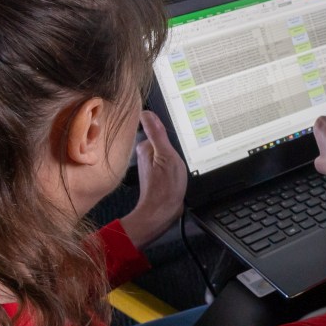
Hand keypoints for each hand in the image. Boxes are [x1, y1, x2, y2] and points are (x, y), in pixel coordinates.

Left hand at [121, 111, 186, 248]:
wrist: (163, 212)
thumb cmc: (165, 187)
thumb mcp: (167, 156)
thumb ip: (157, 134)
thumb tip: (147, 113)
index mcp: (145, 147)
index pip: (160, 130)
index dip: (172, 136)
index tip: (177, 147)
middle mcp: (146, 154)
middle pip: (166, 141)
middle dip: (176, 146)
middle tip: (180, 160)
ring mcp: (153, 164)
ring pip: (168, 152)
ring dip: (177, 157)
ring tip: (179, 168)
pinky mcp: (159, 173)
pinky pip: (169, 162)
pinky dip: (176, 165)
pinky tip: (179, 174)